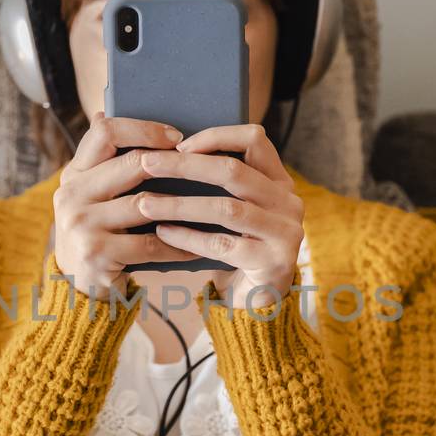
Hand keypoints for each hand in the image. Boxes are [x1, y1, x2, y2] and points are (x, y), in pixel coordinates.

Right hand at [52, 110, 198, 296]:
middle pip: (131, 164)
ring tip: (212, 202)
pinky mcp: (97, 254)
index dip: (144, 129)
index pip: (105, 132)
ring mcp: (82, 225)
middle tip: (205, 165)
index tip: (176, 136)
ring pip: (145, 204)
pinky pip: (151, 244)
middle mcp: (71, 194)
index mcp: (73, 173)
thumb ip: (103, 162)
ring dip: (184, 205)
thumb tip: (106, 111)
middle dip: (174, 163)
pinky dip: (179, 244)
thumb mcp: (91, 195)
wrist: (76, 287)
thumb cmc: (96, 233)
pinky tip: (200, 245)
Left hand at [134, 123, 303, 309]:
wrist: (258, 299)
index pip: (255, 139)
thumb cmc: (237, 246)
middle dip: (185, 166)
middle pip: (234, 171)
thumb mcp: (235, 210)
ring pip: (226, 209)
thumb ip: (220, 184)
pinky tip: (163, 233)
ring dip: (180, 204)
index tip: (177, 144)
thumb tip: (164, 153)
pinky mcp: (273, 263)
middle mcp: (289, 202)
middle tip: (147, 164)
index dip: (215, 136)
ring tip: (145, 204)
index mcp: (279, 181)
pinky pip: (222, 245)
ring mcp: (285, 233)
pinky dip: (189, 238)